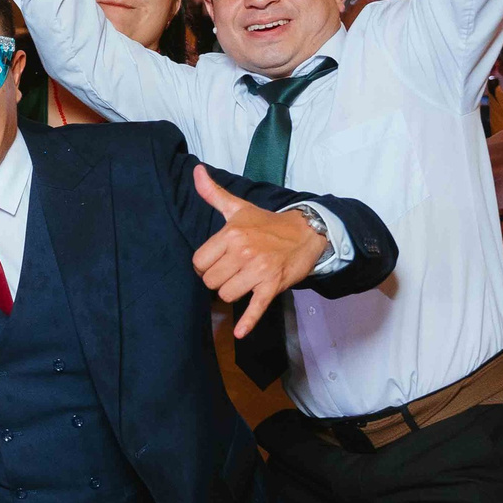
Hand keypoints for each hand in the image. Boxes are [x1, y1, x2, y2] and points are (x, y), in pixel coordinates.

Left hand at [189, 166, 327, 338]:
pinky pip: (255, 308)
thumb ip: (214, 193)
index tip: (218, 262)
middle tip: (233, 272)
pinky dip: (247, 322)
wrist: (306, 233)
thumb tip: (196, 170)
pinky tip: (239, 332)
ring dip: (233, 293)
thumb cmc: (267, 223)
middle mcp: (243, 251)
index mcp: (231, 233)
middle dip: (219, 280)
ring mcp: (258, 269)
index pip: (199, 263)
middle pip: (211, 282)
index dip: (206, 266)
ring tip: (244, 281)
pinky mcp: (272, 286)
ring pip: (227, 295)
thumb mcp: (238, 207)